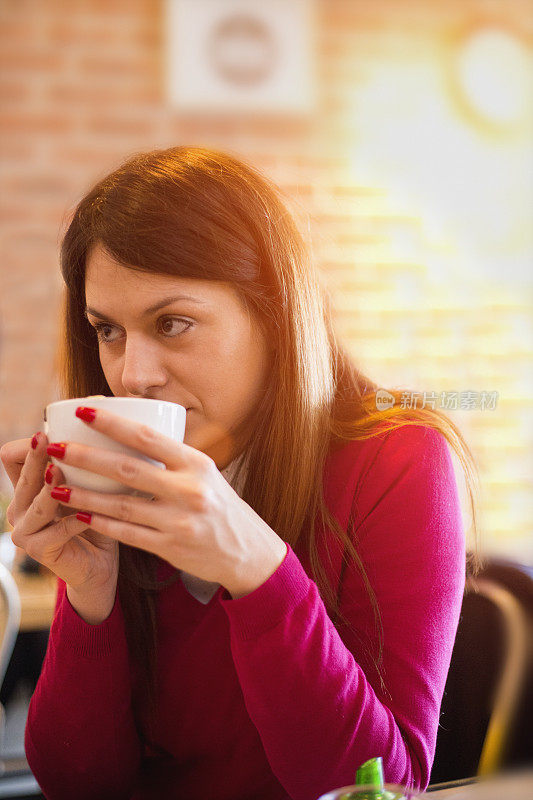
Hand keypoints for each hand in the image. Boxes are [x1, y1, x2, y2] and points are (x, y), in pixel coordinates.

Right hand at [0, 434, 118, 601]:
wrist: (99, 566)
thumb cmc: (95, 519)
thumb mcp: (88, 486)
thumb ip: (85, 463)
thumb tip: (103, 416)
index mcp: (26, 488)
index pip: (12, 457)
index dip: (29, 445)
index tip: (51, 430)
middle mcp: (19, 508)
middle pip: (23, 476)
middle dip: (36, 456)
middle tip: (48, 439)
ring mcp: (25, 532)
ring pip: (37, 504)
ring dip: (51, 488)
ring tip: (60, 473)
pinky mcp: (40, 551)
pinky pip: (59, 531)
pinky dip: (77, 520)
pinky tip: (92, 513)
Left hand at [46, 406, 287, 597]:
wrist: (246, 551)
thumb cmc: (218, 505)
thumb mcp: (204, 473)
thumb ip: (172, 458)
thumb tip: (129, 434)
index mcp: (197, 464)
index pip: (147, 438)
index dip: (112, 423)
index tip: (82, 411)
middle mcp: (189, 490)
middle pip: (127, 469)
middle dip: (85, 457)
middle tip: (54, 446)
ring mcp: (179, 521)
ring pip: (120, 505)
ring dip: (84, 493)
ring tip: (55, 484)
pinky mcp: (171, 548)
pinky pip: (127, 533)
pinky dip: (100, 522)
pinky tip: (78, 513)